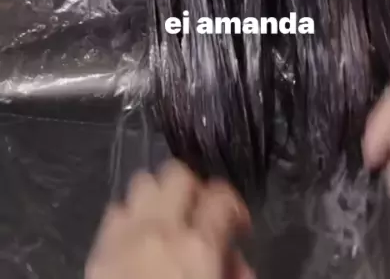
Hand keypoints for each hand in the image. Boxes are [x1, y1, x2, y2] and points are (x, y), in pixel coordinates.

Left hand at [86, 161, 251, 278]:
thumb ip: (232, 274)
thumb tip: (235, 265)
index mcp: (199, 247)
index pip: (222, 196)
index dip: (234, 205)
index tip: (237, 226)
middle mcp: (162, 229)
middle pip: (178, 174)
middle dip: (194, 190)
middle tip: (200, 217)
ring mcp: (126, 235)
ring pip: (143, 182)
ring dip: (159, 197)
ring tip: (168, 223)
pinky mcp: (99, 249)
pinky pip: (116, 211)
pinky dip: (130, 218)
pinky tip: (138, 241)